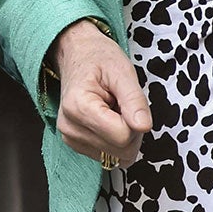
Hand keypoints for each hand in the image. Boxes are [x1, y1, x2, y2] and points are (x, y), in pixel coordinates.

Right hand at [51, 18, 149, 166]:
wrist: (76, 54)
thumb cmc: (99, 59)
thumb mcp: (122, 71)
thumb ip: (135, 101)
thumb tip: (144, 127)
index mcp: (78, 107)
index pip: (123, 136)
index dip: (135, 121)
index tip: (126, 101)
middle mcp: (69, 127)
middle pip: (122, 150)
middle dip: (132, 131)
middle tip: (122, 106)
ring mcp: (69, 138)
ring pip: (117, 158)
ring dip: (125, 138)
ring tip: (113, 111)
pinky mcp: (74, 144)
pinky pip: (109, 157)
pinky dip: (115, 142)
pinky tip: (107, 121)